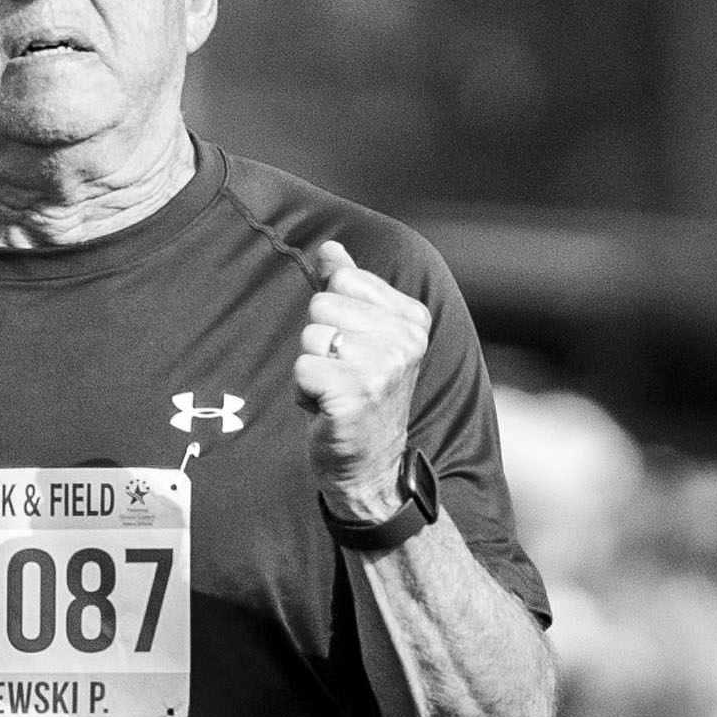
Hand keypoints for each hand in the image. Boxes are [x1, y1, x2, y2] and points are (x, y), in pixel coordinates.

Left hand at [295, 241, 432, 525]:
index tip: (355, 350)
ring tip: (336, 393)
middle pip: (322, 305)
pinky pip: (302, 370)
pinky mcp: (354, 397)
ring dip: (312, 368)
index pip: (344, 281)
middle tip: (343, 376)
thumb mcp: (367, 337)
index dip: (336, 314)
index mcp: (413, 320)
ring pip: (310, 337)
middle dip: (320, 342)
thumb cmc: (363, 397)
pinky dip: (304, 393)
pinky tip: (327, 410)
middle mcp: (405, 343)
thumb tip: (332, 249)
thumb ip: (351, 289)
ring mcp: (381, 371)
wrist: (372, 466)